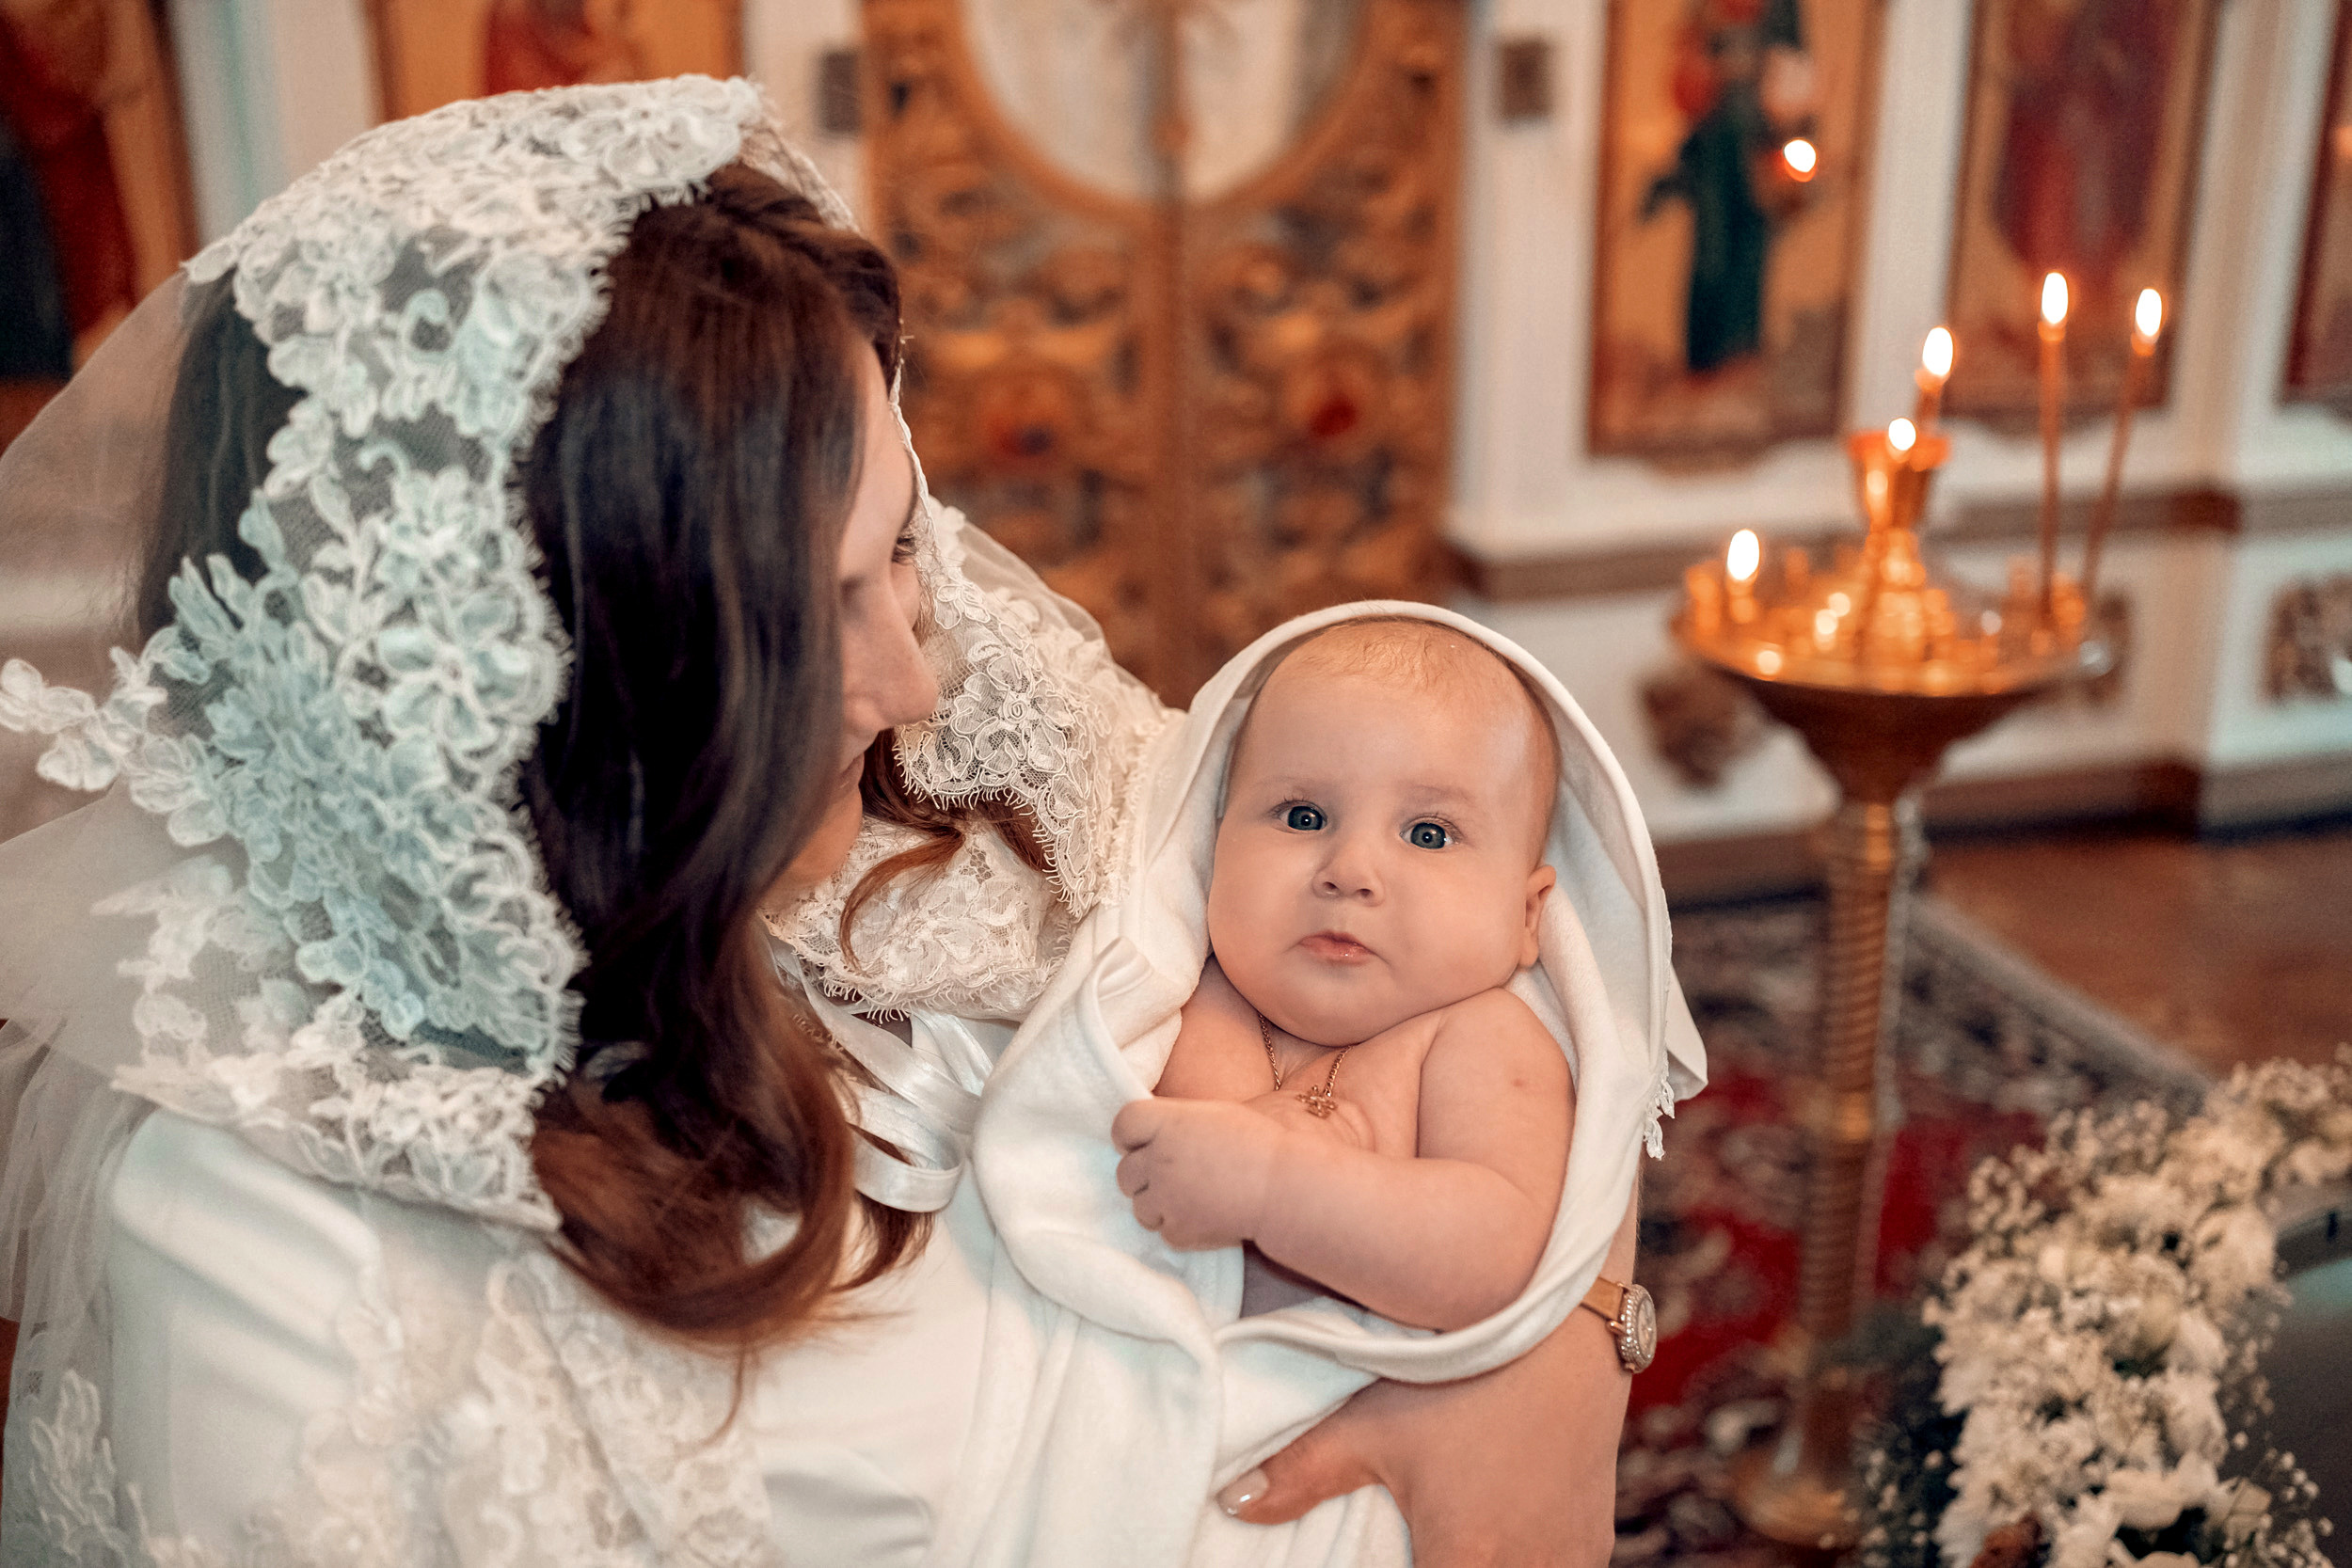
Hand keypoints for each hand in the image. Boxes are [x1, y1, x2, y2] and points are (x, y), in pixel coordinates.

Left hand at [1111, 1097, 1278, 1249]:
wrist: (1283, 1186)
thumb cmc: (1256, 1144)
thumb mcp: (1212, 1115)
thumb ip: (1174, 1122)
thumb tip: (1150, 1133)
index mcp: (1167, 1123)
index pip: (1121, 1125)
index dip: (1130, 1134)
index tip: (1144, 1140)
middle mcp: (1158, 1160)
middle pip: (1124, 1170)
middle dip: (1143, 1172)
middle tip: (1174, 1172)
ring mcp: (1165, 1199)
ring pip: (1139, 1205)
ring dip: (1156, 1201)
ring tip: (1188, 1195)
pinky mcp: (1177, 1231)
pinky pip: (1162, 1228)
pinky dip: (1176, 1224)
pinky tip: (1201, 1213)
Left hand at [1213, 1186, 1641, 1567]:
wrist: (1569, 1307)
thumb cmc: (1466, 1358)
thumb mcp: (1374, 1416)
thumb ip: (1300, 1471)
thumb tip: (1232, 1504)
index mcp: (1467, 1559)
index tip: (1369, 1555)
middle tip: (1399, 1542)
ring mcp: (1572, 1556)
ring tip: (1434, 1538)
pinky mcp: (1595, 1536)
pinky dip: (1516, 1562)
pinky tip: (1491, 1533)